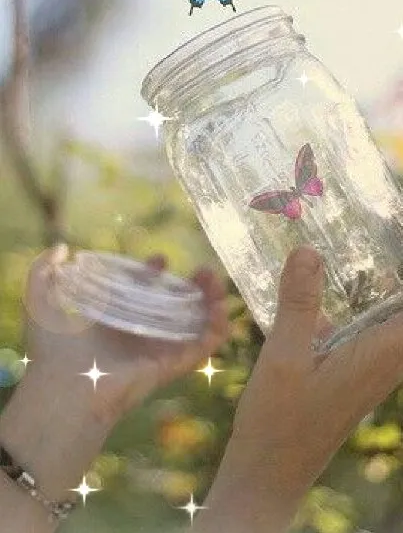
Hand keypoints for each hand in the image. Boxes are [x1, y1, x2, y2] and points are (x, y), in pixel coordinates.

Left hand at [24, 245, 228, 425]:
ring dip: (211, 304)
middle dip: (193, 287)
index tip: (158, 259)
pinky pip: (201, 348)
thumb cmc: (53, 349)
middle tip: (203, 270)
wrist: (65, 389)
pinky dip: (217, 331)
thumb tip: (60, 247)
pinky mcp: (170, 366)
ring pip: (194, 325)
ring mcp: (157, 350)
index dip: (154, 274)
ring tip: (217, 283)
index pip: (143, 295)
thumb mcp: (40, 301)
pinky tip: (222, 310)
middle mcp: (138, 336)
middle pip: (176, 308)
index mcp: (114, 321)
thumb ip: (43, 270)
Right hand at [194, 247, 402, 532]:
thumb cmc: (278, 420)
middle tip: (375, 240)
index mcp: (378, 356)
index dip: (401, 278)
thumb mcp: (284, 355)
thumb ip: (299, 303)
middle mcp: (384, 364)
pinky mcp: (354, 377)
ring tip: (359, 255)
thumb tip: (308, 250)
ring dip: (380, 294)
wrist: (270, 473)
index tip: (391, 235)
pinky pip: (370, 335)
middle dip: (392, 282)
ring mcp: (371, 372)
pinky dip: (360, 310)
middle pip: (400, 313)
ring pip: (389, 323)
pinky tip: (324, 295)